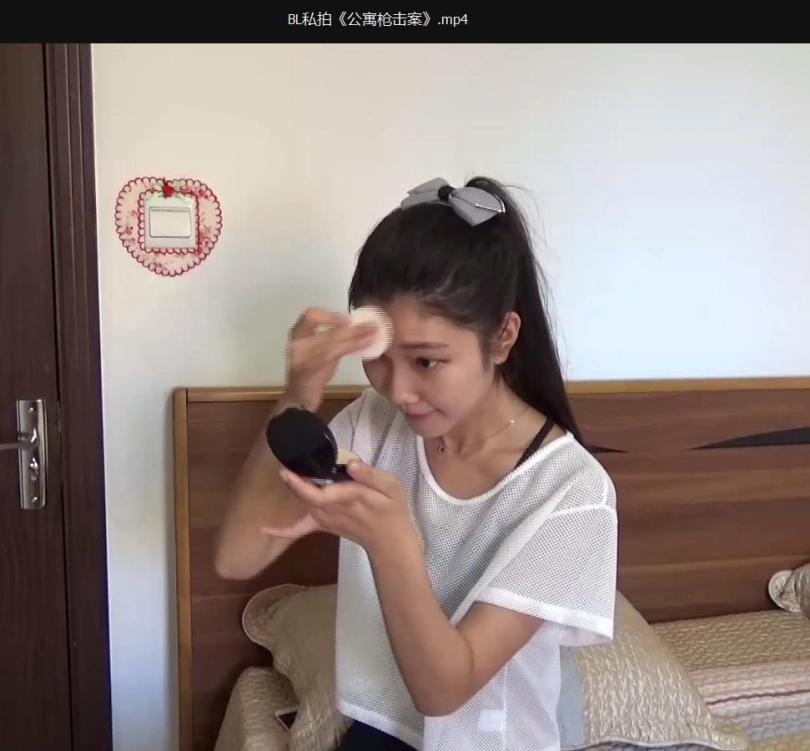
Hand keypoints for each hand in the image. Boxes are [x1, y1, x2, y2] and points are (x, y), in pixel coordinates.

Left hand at [259, 459, 415, 555]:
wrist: (389, 541)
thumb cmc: (392, 510)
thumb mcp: (392, 487)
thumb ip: (371, 475)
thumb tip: (351, 464)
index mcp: (349, 498)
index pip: (321, 493)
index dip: (302, 484)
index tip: (288, 470)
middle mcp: (332, 510)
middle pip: (307, 496)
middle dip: (293, 480)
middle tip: (284, 461)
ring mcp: (325, 519)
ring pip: (304, 503)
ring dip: (292, 488)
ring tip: (286, 469)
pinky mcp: (322, 524)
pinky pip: (300, 529)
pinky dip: (283, 531)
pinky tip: (265, 530)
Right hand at [285, 307, 376, 410]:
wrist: (299, 399)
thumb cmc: (312, 373)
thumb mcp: (322, 351)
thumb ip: (334, 338)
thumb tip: (359, 327)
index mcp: (298, 334)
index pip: (311, 315)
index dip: (330, 315)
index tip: (351, 319)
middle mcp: (296, 343)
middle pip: (325, 330)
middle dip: (350, 328)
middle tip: (371, 326)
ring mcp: (299, 357)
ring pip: (330, 342)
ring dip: (354, 338)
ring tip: (372, 335)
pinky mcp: (307, 370)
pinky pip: (330, 355)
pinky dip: (350, 348)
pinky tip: (364, 346)